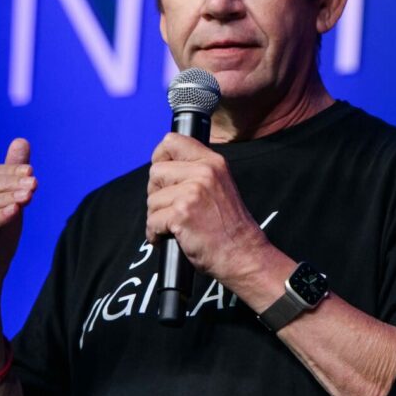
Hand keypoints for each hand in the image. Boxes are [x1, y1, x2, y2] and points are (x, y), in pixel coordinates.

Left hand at [146, 132, 275, 288]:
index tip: (162, 175)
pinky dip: (155, 234)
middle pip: (156, 171)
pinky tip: (170, 237)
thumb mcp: (219, 186)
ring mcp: (192, 193)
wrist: (243, 254)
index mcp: (213, 162)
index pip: (172, 141)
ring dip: (156, 217)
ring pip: (152, 199)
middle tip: (170, 209)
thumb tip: (162, 168)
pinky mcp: (182, 214)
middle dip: (156, 193)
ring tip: (175, 226)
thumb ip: (197, 173)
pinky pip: (152, 220)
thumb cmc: (229, 227)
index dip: (160, 157)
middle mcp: (203, 173)